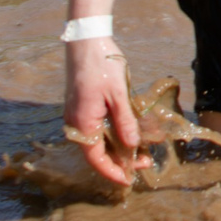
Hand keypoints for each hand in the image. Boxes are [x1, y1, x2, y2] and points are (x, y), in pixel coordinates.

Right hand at [63, 36, 148, 184]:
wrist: (85, 40)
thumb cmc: (102, 66)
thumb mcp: (118, 95)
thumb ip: (125, 123)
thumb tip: (132, 148)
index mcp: (82, 124)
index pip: (96, 160)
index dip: (112, 172)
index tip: (129, 180)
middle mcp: (75, 123)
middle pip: (96, 152)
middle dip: (119, 161)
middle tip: (145, 162)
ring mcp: (76, 115)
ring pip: (96, 141)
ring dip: (116, 148)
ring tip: (141, 150)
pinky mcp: (81, 106)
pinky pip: (95, 129)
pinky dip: (111, 135)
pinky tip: (127, 132)